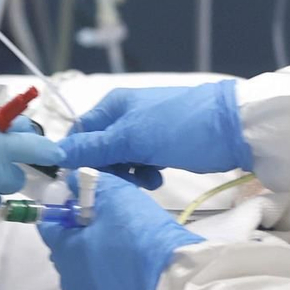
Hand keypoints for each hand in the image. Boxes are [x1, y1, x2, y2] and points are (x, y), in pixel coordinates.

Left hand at [40, 172, 202, 289]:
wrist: (176, 288)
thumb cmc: (143, 238)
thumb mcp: (117, 197)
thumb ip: (90, 185)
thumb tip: (72, 181)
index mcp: (64, 250)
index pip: (49, 223)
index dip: (65, 208)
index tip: (86, 202)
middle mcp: (69, 282)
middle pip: (69, 252)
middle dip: (84, 238)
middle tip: (115, 227)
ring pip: (87, 278)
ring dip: (99, 265)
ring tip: (130, 256)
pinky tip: (136, 282)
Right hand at [58, 82, 250, 180]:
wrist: (235, 128)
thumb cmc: (181, 127)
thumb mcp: (133, 138)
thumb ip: (94, 148)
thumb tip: (55, 153)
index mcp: (113, 106)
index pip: (80, 134)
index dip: (78, 159)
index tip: (84, 182)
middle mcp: (125, 116)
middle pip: (99, 150)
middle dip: (107, 170)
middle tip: (121, 184)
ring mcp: (145, 131)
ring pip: (120, 160)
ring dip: (127, 175)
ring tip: (145, 182)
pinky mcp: (163, 145)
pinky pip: (140, 163)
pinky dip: (144, 174)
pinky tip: (156, 180)